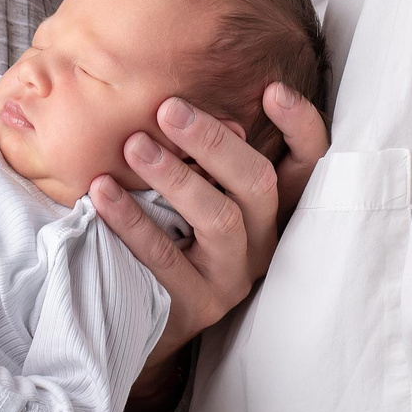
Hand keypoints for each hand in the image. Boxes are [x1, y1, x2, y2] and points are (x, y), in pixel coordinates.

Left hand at [91, 82, 328, 367]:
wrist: (140, 321)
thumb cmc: (165, 239)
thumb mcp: (188, 197)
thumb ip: (199, 161)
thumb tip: (185, 109)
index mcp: (268, 211)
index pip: (308, 165)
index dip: (301, 127)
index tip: (272, 90)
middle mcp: (261, 244)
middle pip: (258, 184)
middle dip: (215, 142)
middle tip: (168, 109)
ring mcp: (232, 278)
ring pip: (219, 219)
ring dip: (176, 176)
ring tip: (133, 145)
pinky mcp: (197, 306)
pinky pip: (166, 258)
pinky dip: (133, 220)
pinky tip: (103, 191)